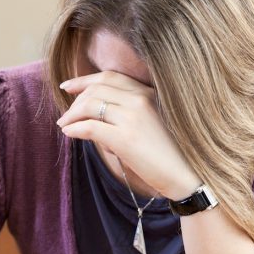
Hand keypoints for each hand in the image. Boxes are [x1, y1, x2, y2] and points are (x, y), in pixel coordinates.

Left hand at [56, 71, 201, 199]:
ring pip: (90, 105)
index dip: (85, 80)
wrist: (189, 176)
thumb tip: (98, 114)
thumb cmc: (172, 154)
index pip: (110, 77)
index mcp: (150, 93)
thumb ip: (132, 112)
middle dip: (75, 100)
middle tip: (66, 114)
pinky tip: (69, 134)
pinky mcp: (125, 139)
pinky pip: (90, 127)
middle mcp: (141, 100)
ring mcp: (133, 118)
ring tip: (65, 126)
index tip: (69, 86)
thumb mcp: (155, 123)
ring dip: (72, 115)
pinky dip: (75, 129)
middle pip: (96, 89)